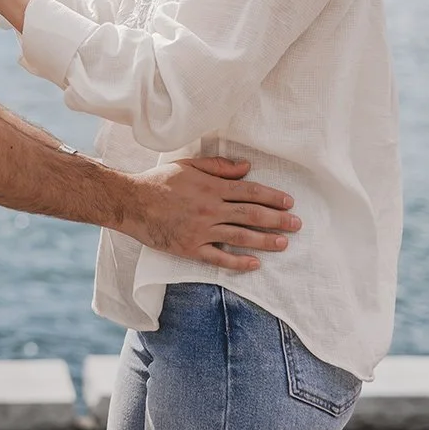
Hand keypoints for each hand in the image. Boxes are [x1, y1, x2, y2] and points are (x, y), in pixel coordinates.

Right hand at [125, 155, 301, 270]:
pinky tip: (255, 264)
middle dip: (278, 220)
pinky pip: (218, 258)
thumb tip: (247, 168)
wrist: (131, 202)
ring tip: (284, 243)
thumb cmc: (160, 180)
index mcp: (212, 188)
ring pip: (240, 237)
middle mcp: (211, 209)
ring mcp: (201, 231)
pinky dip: (238, 262)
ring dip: (265, 241)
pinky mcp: (190, 248)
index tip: (289, 202)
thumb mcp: (190, 165)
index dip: (273, 197)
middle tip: (297, 224)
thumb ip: (219, 167)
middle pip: (252, 215)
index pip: (251, 192)